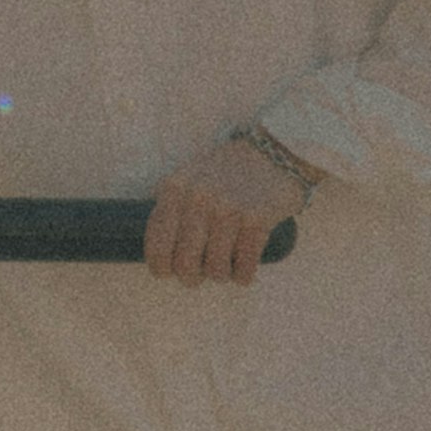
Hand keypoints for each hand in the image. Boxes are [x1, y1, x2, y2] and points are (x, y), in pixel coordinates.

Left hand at [141, 134, 303, 287]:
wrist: (274, 152)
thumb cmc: (226, 172)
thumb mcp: (188, 179)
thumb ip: (171, 209)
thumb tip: (159, 255)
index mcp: (175, 188)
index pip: (157, 245)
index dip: (161, 268)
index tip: (170, 272)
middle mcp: (198, 198)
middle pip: (185, 265)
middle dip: (192, 277)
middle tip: (201, 273)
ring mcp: (228, 209)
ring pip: (216, 271)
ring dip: (221, 275)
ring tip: (226, 265)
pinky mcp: (257, 220)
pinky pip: (244, 269)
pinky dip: (243, 276)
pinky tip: (245, 268)